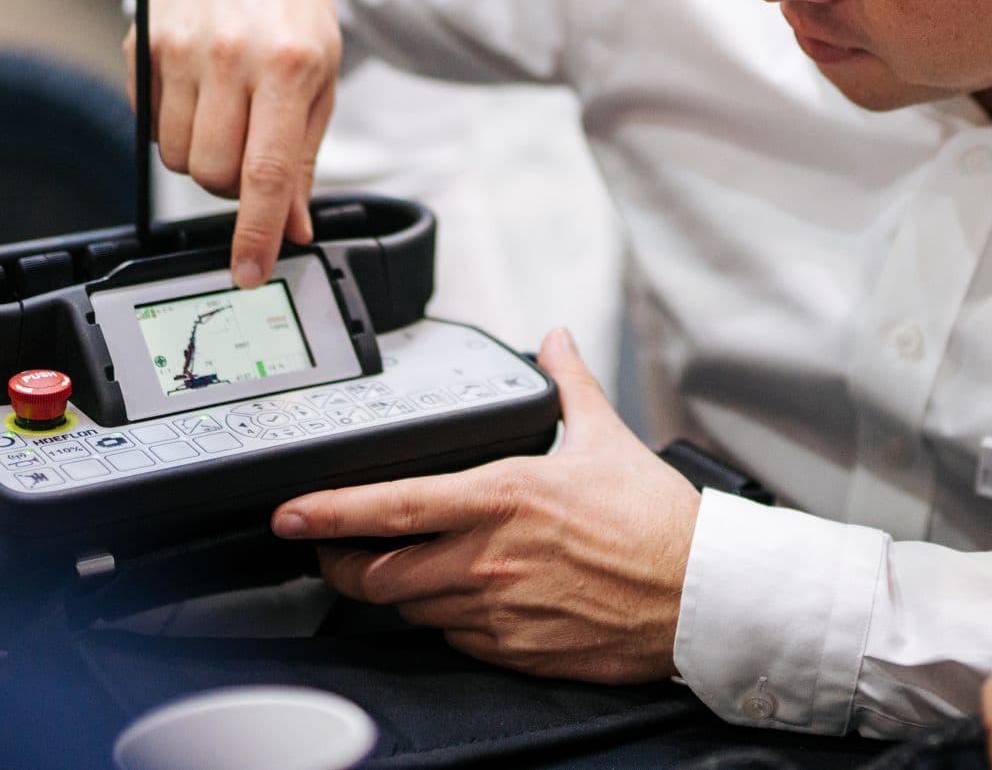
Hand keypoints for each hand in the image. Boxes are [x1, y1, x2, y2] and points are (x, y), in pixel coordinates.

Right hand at [125, 0, 341, 284]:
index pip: (265, 172)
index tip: (249, 272)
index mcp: (286, 64)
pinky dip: (173, 124)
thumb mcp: (320, 79)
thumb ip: (302, 156)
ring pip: (175, 156)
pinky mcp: (140, 42)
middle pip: (212, 173)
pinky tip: (198, 88)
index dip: (255, 232)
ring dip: (202, 155)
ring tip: (227, 111)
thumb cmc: (294, 8)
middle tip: (250, 155)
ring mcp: (176, 46)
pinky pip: (147, 123)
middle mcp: (228, 54)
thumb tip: (292, 228)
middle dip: (231, 185)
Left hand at [271, 329, 702, 682]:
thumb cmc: (656, 522)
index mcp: (502, 497)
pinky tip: (456, 602)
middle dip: (342, 565)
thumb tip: (555, 338)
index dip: (328, 512)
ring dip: (395, 593)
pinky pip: (454, 641)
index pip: (391, 506)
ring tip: (395, 571)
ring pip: (411, 610)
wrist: (703, 596)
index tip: (288, 512)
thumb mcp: (606, 437)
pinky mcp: (517, 652)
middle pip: (379, 574)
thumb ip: (568, 383)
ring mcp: (499, 612)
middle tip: (329, 550)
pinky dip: (444, 621)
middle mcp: (489, 559)